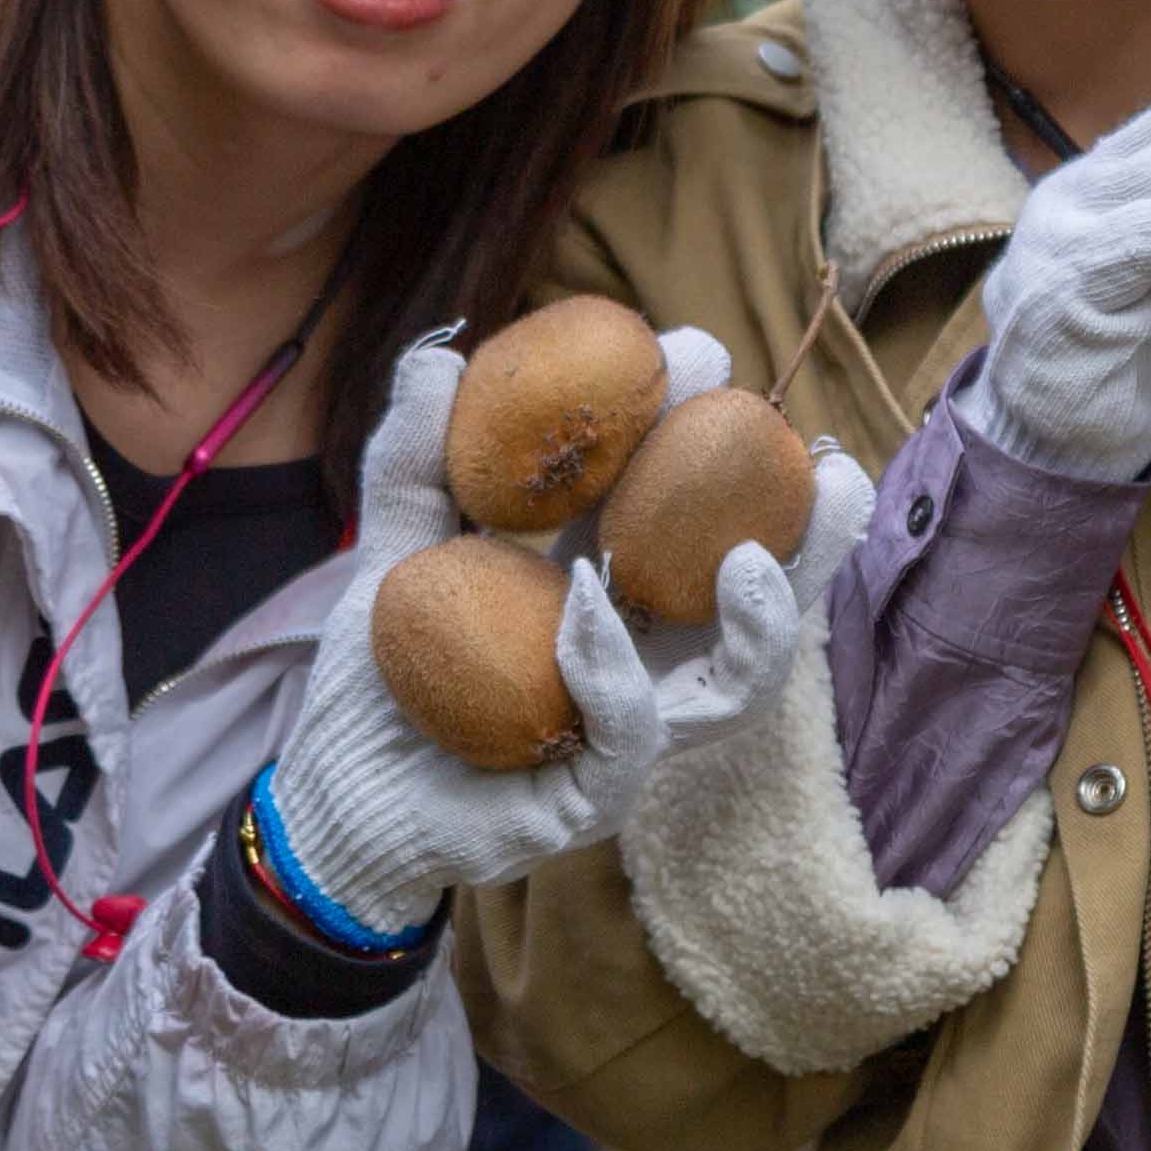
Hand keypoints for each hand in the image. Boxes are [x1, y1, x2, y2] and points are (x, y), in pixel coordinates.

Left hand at [260, 329, 862, 934]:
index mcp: (619, 587)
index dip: (714, 433)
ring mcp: (631, 729)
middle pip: (765, 597)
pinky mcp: (590, 794)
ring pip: (742, 684)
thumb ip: (415, 462)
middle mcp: (648, 657)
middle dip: (812, 529)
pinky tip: (590, 604)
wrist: (334, 795)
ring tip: (747, 558)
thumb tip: (436, 359)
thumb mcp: (397, 550)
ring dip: (765, 620)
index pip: (695, 510)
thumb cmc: (385, 676)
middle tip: (817, 457)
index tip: (695, 355)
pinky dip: (615, 667)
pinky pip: (631, 735)